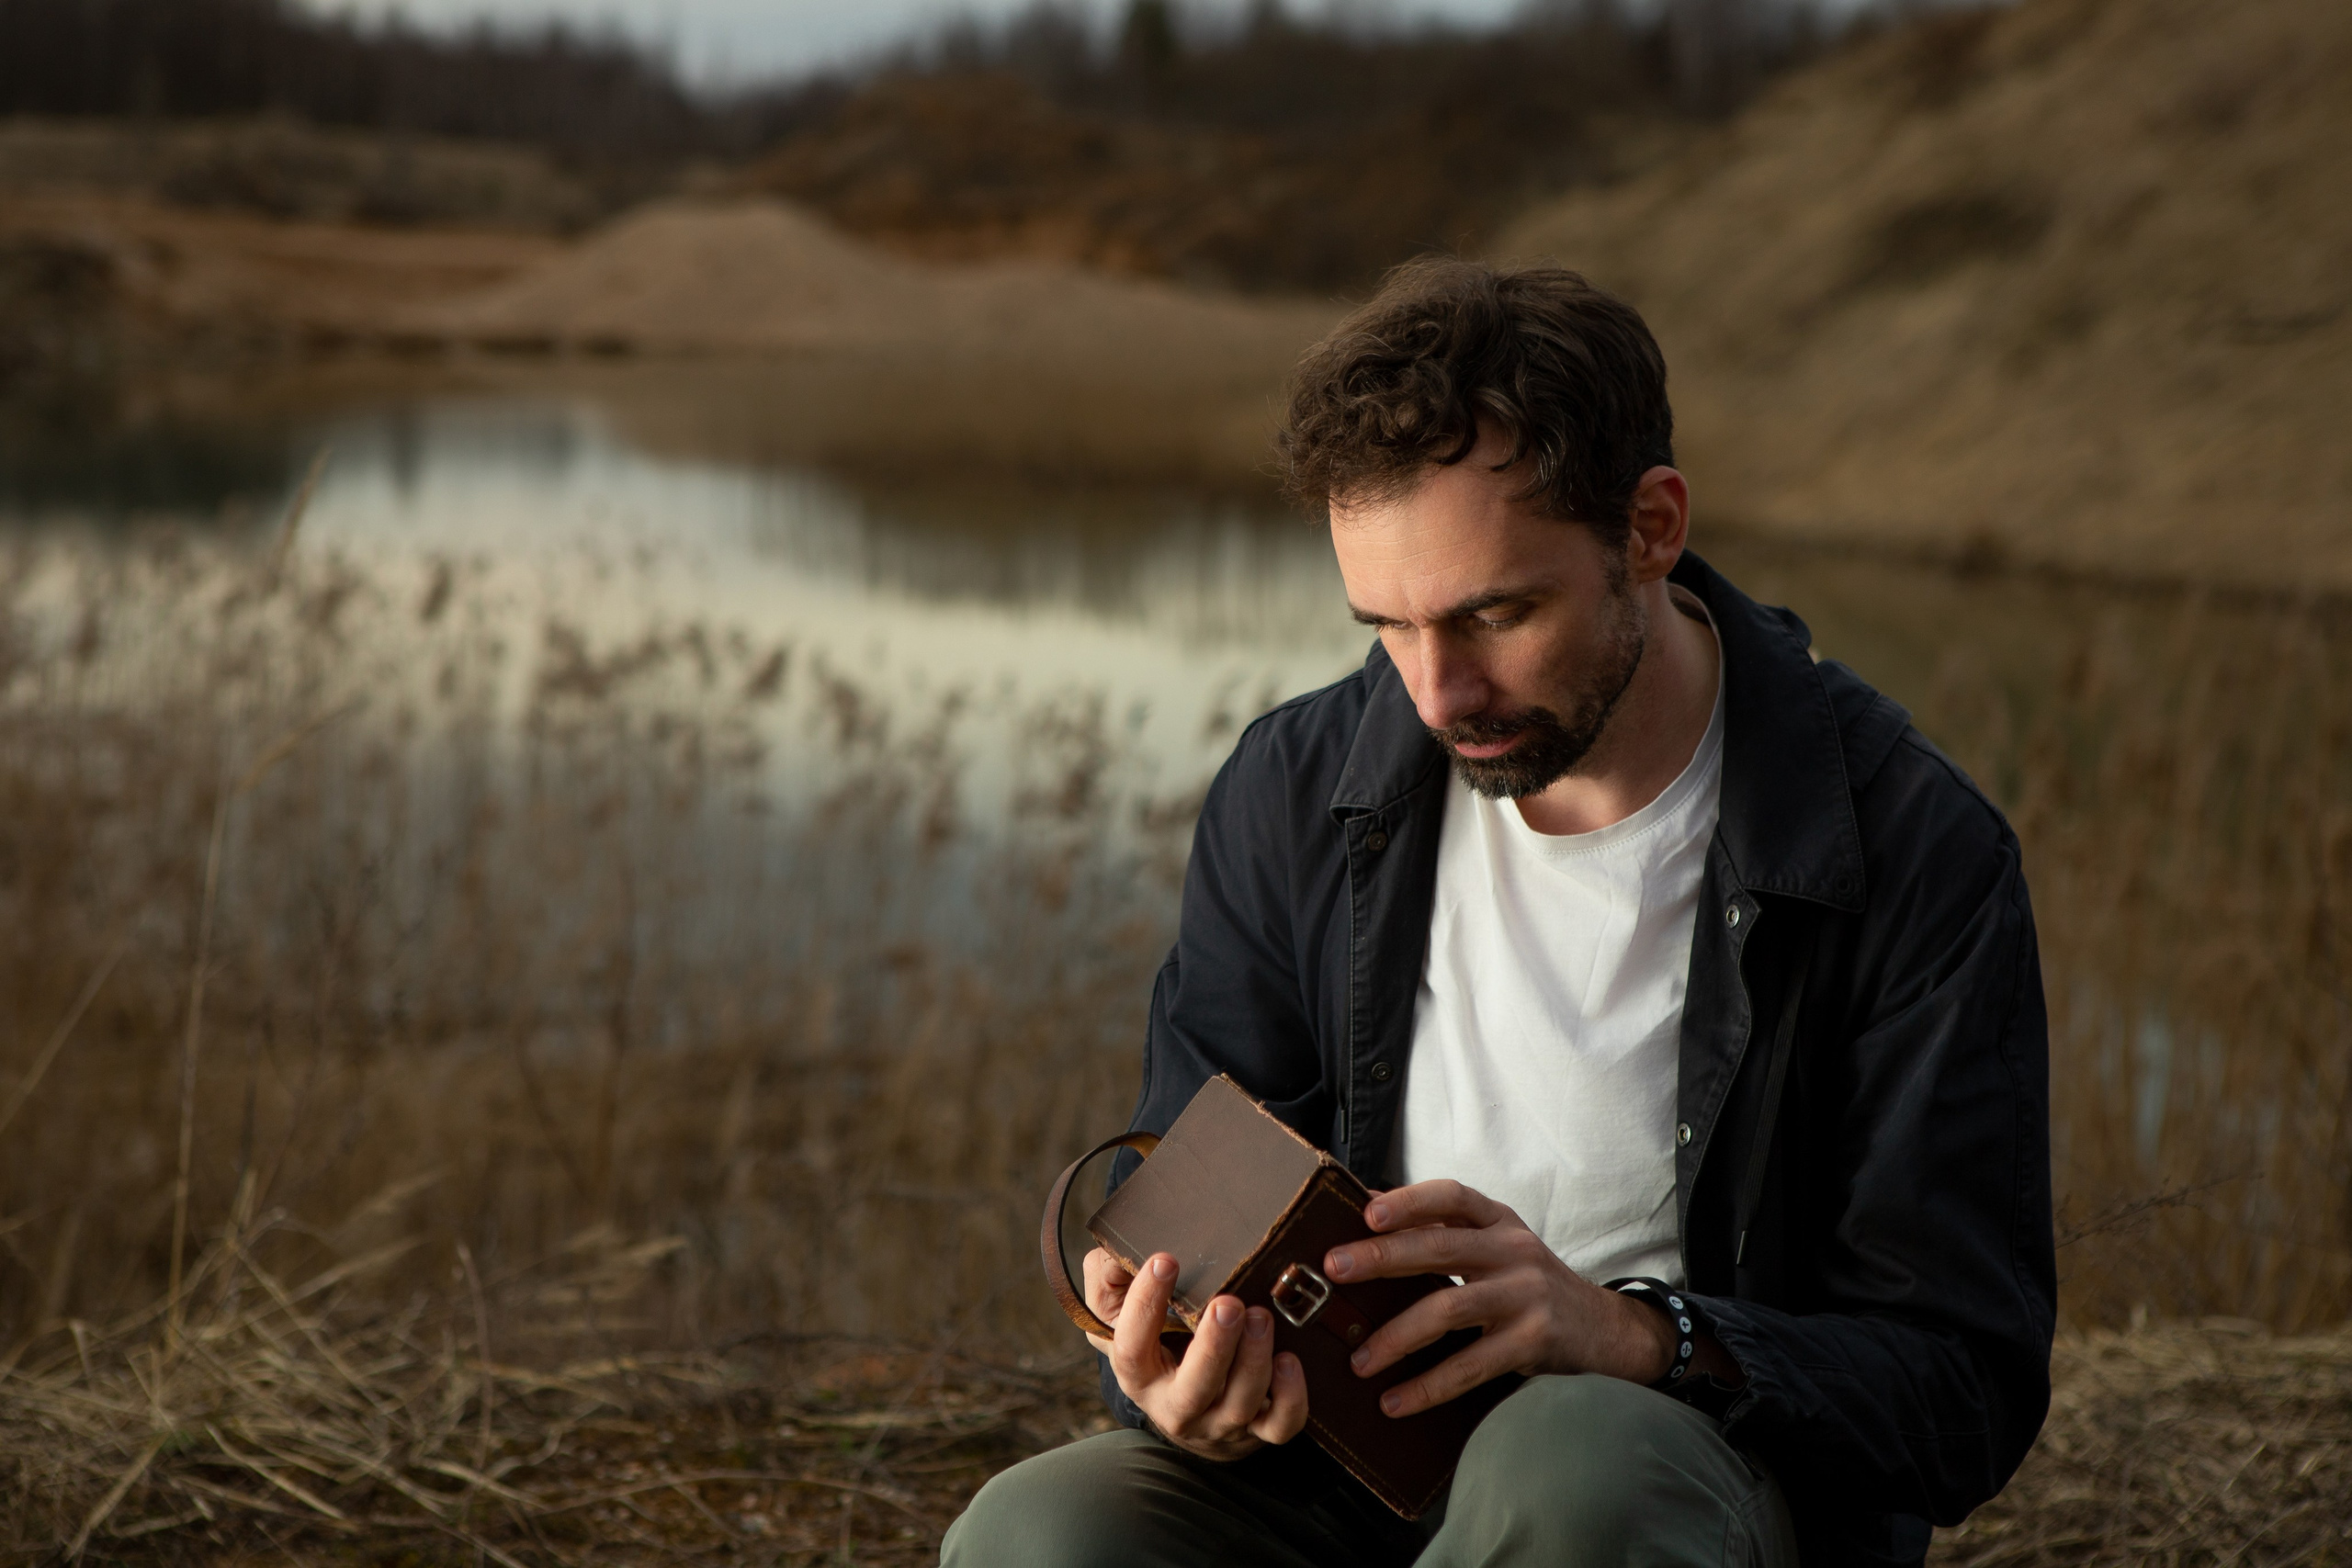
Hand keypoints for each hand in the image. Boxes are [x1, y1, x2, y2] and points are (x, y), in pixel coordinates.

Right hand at [1082, 1247, 1308, 1460]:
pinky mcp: (1257, 1429)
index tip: (1165, 1261)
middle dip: (1213, 1347)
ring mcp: (1219, 1422)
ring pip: (1238, 1406)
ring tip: (1261, 1316)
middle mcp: (1175, 1406)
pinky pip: (1280, 1426)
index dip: (1145, 1306)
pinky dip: (1291, 1397)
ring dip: (1253, 1361)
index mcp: (1138, 1374)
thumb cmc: (1151, 1339)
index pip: (1132, 1347)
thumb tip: (1120, 1254)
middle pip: (1193, 1390)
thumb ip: (1108, 1276)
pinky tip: (1289, 1359)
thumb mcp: (1116, 1309)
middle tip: (1228, 1304)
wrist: (1181, 1400)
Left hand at [1322, 1180, 1713, 1417]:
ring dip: (1396, 1336)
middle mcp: (1513, 1250)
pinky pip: (1471, 1365)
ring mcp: (1526, 1295)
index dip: (1409, 1200)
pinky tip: (1396, 1401)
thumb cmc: (1530, 1285)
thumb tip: (1368, 1206)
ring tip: (1359, 1360)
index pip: (1452, 1196)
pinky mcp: (1533, 1341)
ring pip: (1448, 1309)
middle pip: (1439, 1247)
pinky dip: (1429, 1385)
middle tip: (1335, 1269)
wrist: (1606, 1330)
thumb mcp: (1496, 1246)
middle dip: (1382, 1257)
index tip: (1367, 1211)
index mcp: (1499, 1221)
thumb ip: (1444, 1231)